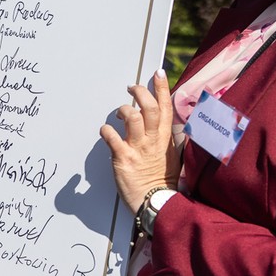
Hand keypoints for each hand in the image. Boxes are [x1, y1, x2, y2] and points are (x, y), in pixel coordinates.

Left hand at [99, 70, 178, 212]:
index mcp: (165, 138)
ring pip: (132, 118)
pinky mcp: (124, 158)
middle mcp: (153, 140)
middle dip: (140, 92)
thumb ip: (165, 137)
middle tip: (131, 88)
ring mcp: (138, 149)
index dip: (162, 88)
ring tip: (119, 114)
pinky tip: (105, 132)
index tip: (159, 73)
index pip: (166, 108)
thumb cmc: (160, 179)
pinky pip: (112, 138)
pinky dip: (106, 131)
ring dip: (123, 110)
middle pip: (150, 108)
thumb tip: (160, 122)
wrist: (155, 202)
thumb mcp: (170, 154)